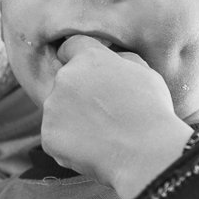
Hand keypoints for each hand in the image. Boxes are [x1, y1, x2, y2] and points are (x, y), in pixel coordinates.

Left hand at [42, 35, 192, 198]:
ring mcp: (52, 107)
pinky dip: (69, 143)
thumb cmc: (151, 111)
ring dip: (72, 119)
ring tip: (101, 134)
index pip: (70, 47)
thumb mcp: (144, 72)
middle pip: (64, 82)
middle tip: (102, 113)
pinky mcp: (48, 135)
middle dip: (78, 94)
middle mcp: (64, 77)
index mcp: (88, 58)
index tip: (87, 73)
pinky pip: (55, 137)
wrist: (145, 152)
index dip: (78, 59)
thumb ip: (119, 61)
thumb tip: (111, 59)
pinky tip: (92, 148)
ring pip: (58, 110)